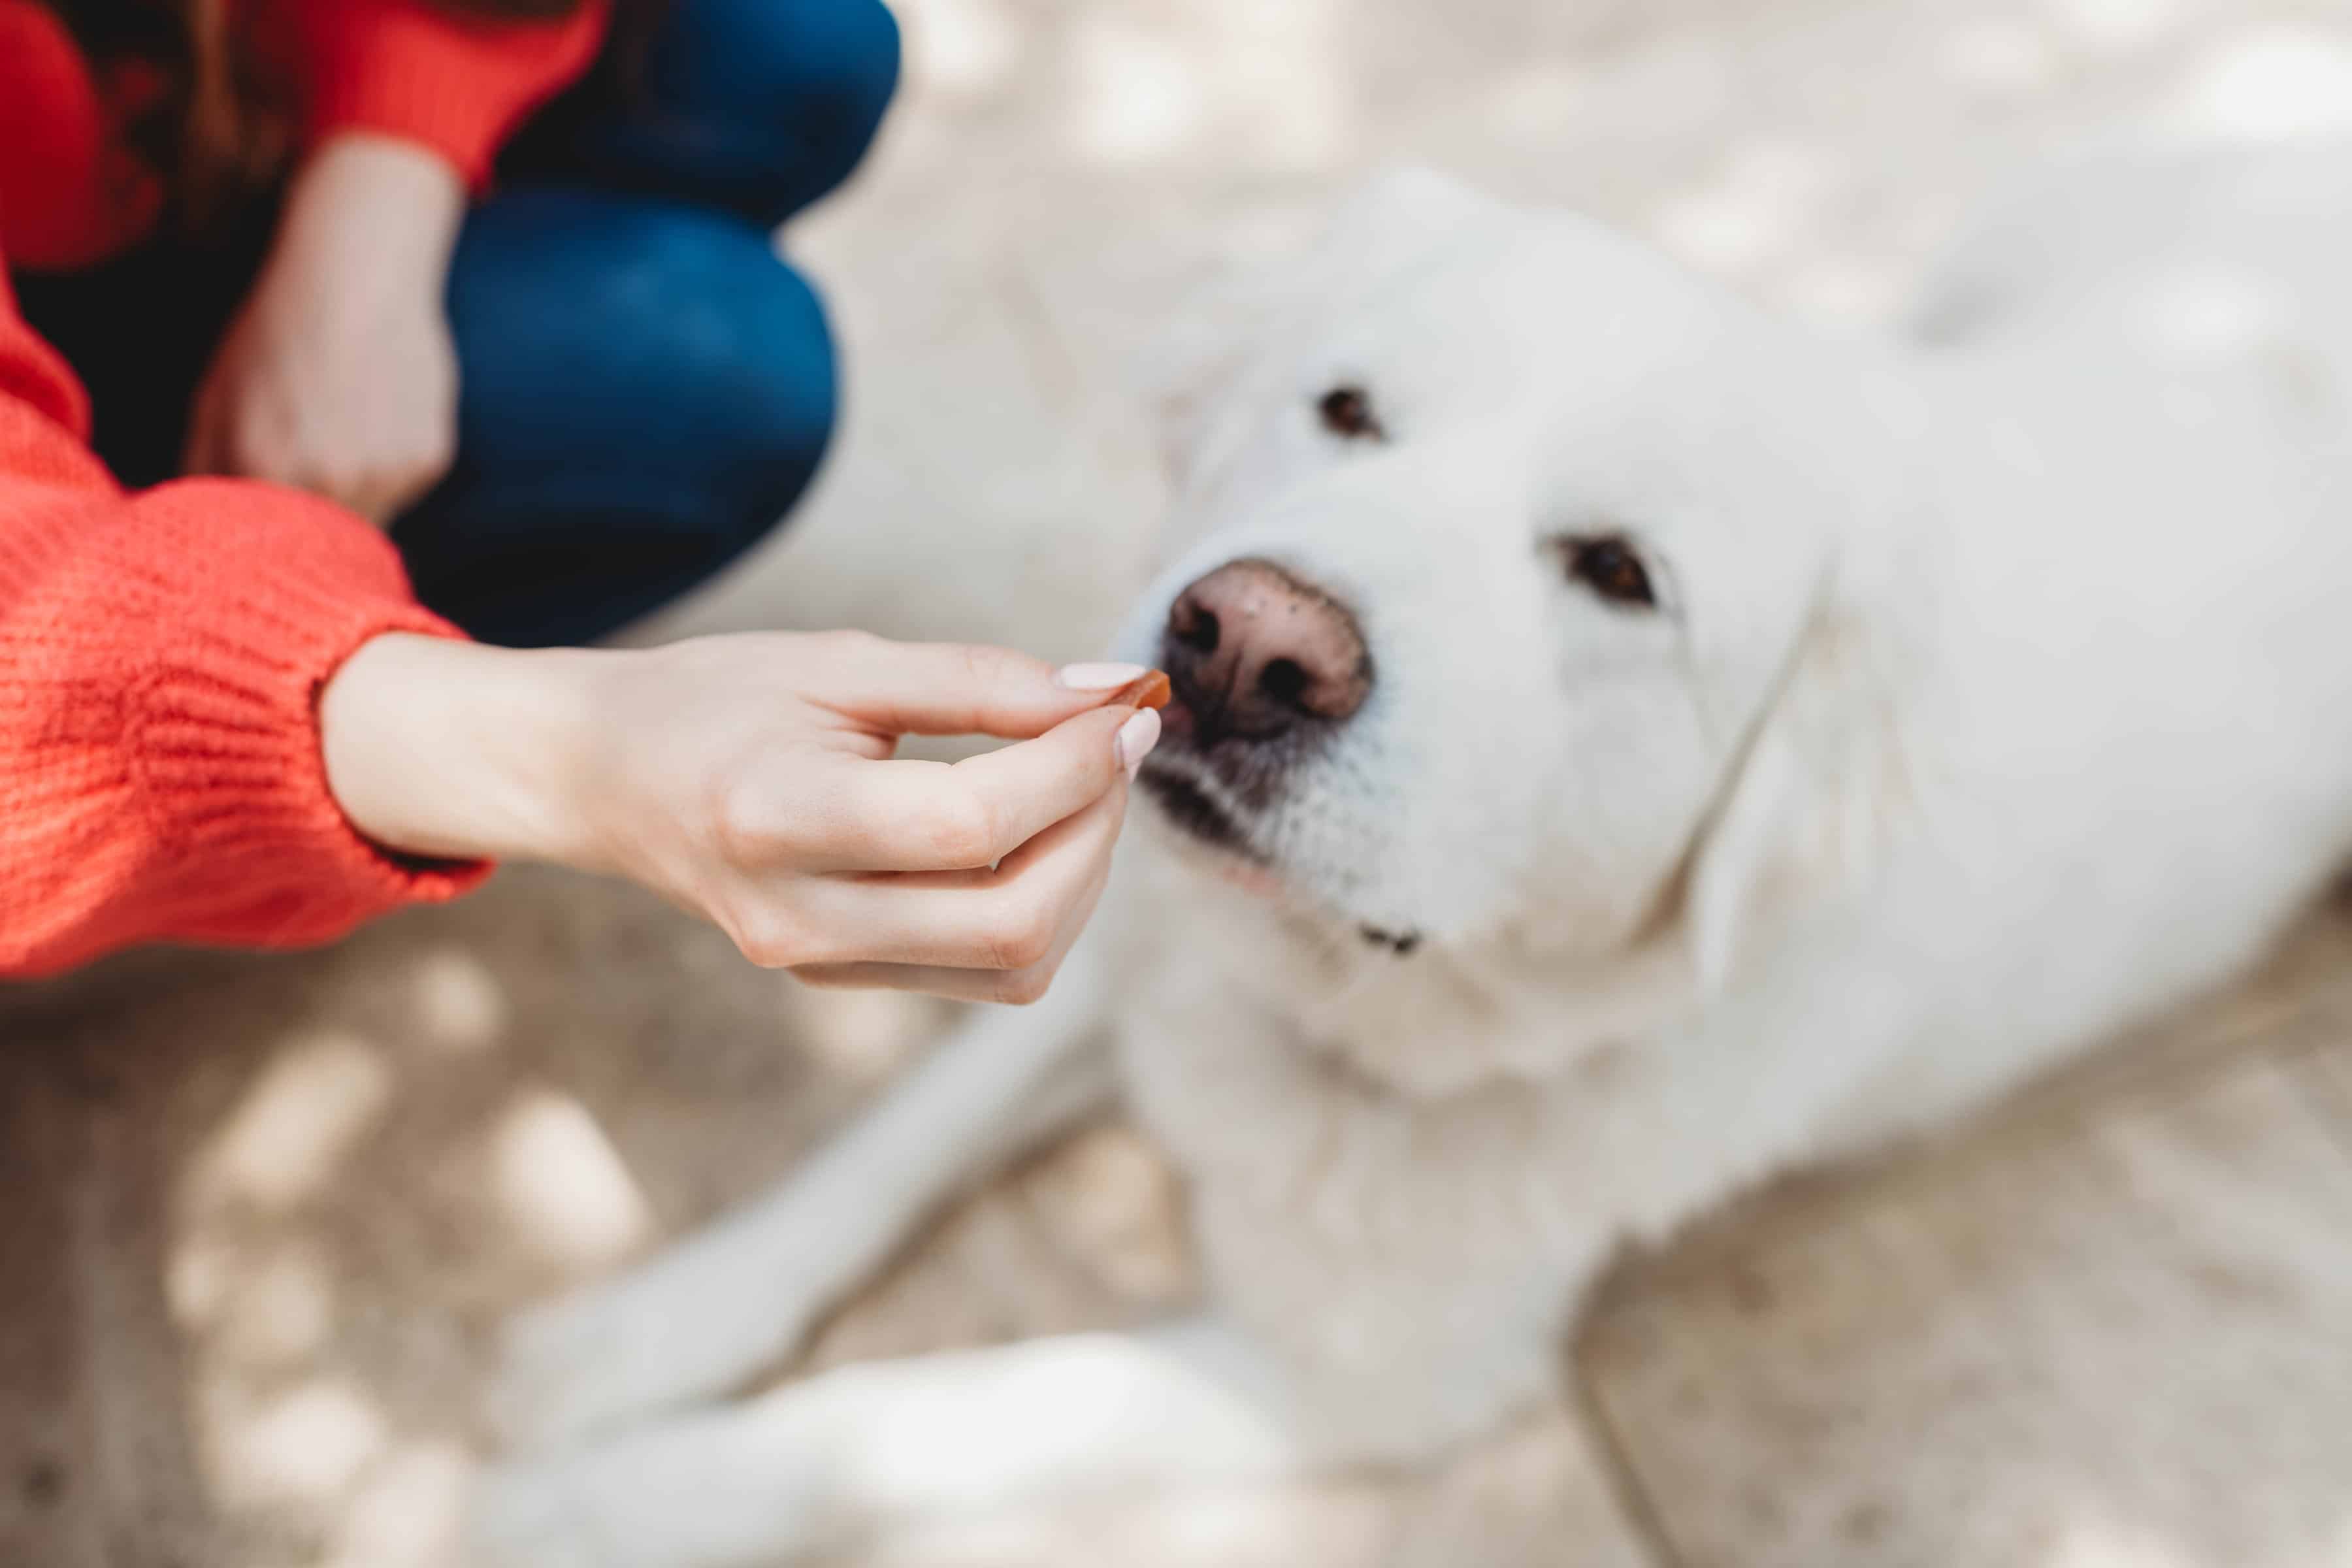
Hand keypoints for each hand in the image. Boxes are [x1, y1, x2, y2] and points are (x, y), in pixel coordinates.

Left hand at [185, 135, 464, 523]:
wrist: (355, 274)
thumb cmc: (275, 333)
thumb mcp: (212, 397)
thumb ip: (204, 473)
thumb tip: (197, 527)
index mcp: (267, 468)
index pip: (268, 543)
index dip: (267, 537)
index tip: (269, 522)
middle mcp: (332, 478)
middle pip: (323, 540)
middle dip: (313, 522)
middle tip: (308, 469)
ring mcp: (388, 470)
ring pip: (370, 517)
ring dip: (354, 493)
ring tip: (343, 432)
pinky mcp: (430, 456)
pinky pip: (404, 487)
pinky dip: (390, 465)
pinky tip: (378, 415)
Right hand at [318, 631, 1164, 1002]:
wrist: (602, 779)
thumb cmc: (717, 702)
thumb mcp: (841, 662)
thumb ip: (980, 681)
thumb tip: (1107, 695)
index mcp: (777, 819)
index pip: (971, 821)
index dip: (1075, 766)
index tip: (1126, 705)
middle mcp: (797, 918)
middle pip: (1011, 919)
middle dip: (1097, 830)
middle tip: (1117, 743)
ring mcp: (818, 965)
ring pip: (1015, 965)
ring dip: (1083, 876)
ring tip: (1086, 784)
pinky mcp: (842, 981)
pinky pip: (985, 973)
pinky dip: (1043, 905)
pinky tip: (1041, 831)